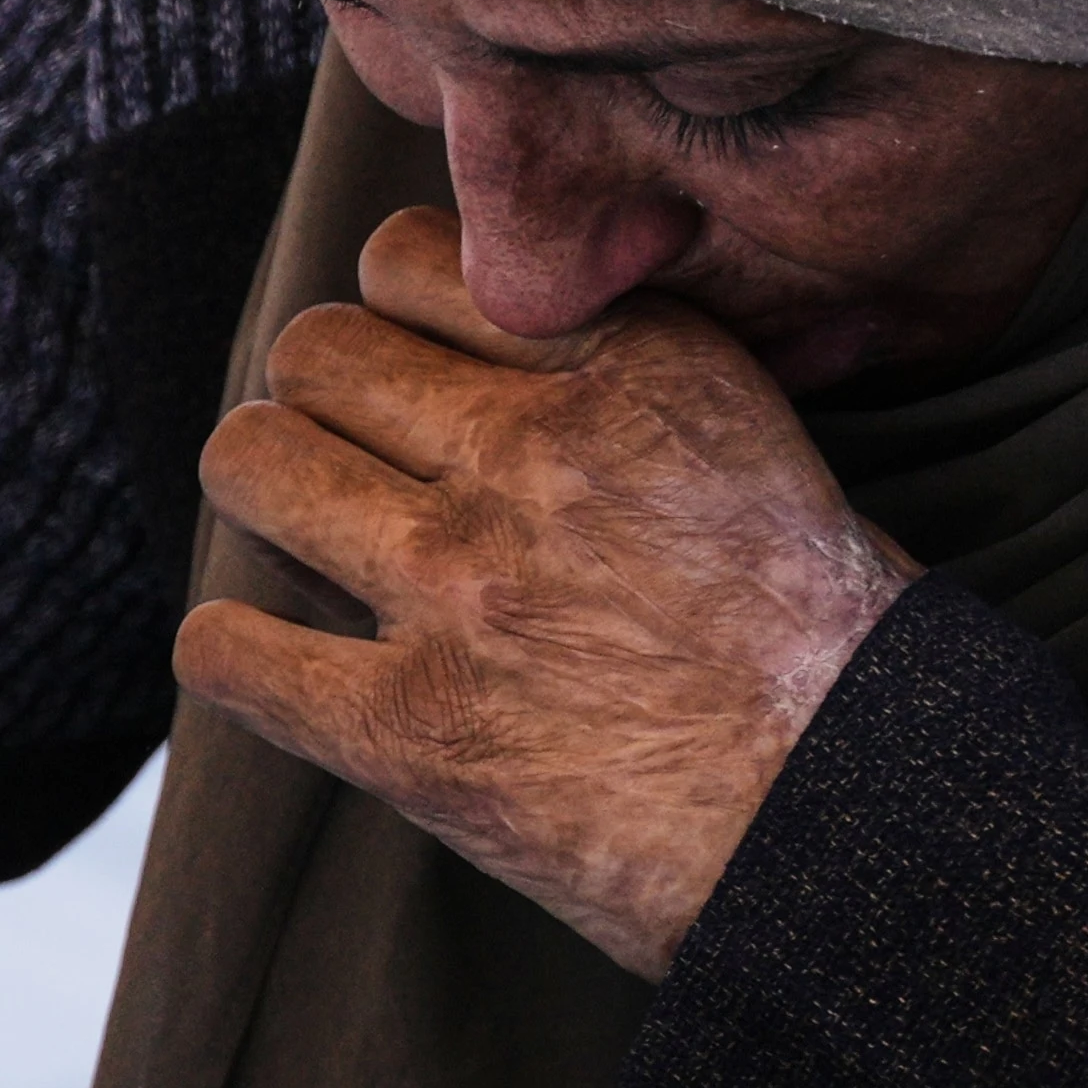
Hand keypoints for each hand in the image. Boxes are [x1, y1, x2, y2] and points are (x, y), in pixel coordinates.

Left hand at [182, 210, 904, 980]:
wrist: (861, 831)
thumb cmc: (827, 654)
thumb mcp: (756, 446)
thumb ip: (623, 375)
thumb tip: (492, 335)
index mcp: (634, 368)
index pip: (412, 257)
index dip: (398, 316)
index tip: (422, 371)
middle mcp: (538, 456)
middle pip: (313, 347)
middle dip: (323, 401)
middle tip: (362, 468)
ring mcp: (463, 591)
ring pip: (250, 462)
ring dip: (272, 500)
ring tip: (319, 546)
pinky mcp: (410, 730)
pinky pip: (225, 647)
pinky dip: (238, 654)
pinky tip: (288, 667)